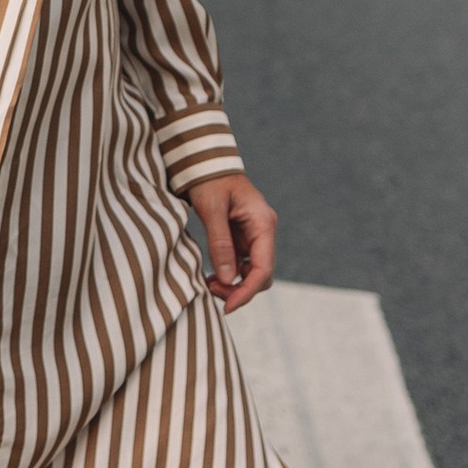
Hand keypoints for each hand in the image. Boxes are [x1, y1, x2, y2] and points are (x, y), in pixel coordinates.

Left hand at [186, 171, 277, 314]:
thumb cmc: (209, 179)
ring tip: (208, 284)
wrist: (204, 161)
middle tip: (211, 292)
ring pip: (251, 272)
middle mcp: (263, 231)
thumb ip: (220, 243)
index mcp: (263, 223)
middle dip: (239, 290)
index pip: (263, 269)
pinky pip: (240, 264)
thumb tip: (227, 279)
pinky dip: (228, 274)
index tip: (227, 307)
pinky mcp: (242, 237)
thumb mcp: (212, 209)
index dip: (246, 291)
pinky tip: (211, 275)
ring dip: (233, 284)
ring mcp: (254, 235)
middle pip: (260, 275)